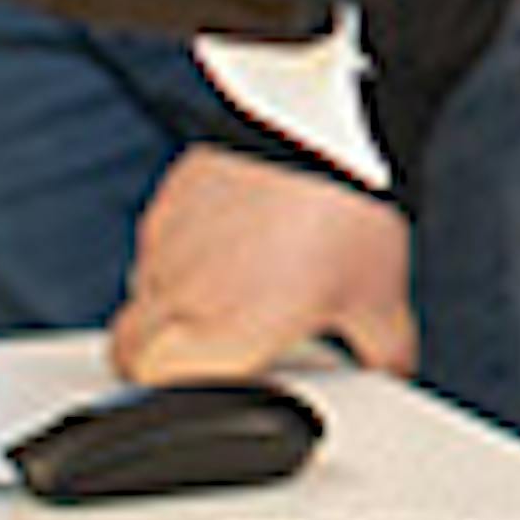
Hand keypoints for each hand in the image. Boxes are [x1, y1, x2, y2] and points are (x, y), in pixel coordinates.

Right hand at [111, 146, 417, 386]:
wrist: (329, 126)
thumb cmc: (347, 212)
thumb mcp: (381, 297)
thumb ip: (381, 347)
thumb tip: (392, 367)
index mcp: (218, 337)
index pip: (150, 385)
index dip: (170, 393)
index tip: (210, 386)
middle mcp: (179, 293)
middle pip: (127, 347)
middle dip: (157, 357)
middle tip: (206, 349)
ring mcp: (168, 240)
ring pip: (142, 290)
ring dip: (170, 301)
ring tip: (226, 289)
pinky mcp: (172, 194)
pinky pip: (158, 238)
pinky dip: (181, 249)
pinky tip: (230, 238)